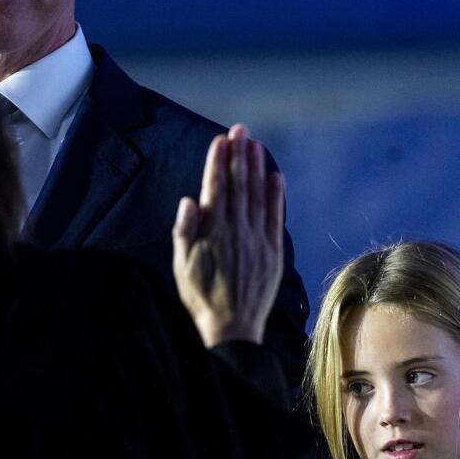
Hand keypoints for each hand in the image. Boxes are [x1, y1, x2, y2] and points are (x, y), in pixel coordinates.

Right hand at [173, 123, 284, 346]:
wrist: (233, 329)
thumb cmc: (201, 298)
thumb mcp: (182, 267)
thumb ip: (185, 233)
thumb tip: (190, 201)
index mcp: (212, 233)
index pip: (215, 189)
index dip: (217, 163)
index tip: (220, 140)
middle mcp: (237, 231)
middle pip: (238, 186)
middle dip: (239, 155)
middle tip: (241, 129)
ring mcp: (257, 240)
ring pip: (257, 196)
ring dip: (256, 168)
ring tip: (255, 144)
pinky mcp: (273, 252)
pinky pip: (275, 217)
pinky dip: (276, 196)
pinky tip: (275, 176)